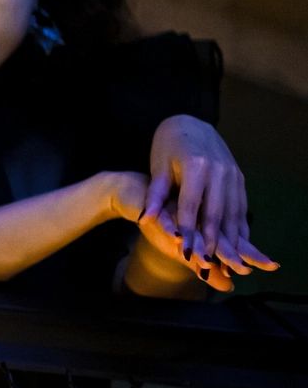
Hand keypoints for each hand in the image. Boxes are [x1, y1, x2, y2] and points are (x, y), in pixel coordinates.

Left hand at [145, 116, 277, 277]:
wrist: (191, 125)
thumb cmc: (167, 147)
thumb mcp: (158, 168)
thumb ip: (155, 194)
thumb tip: (146, 220)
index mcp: (196, 166)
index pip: (192, 205)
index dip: (188, 231)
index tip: (185, 252)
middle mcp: (219, 170)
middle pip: (216, 212)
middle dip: (211, 240)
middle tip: (207, 263)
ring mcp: (233, 173)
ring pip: (232, 211)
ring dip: (229, 237)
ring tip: (223, 260)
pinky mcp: (239, 177)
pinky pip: (241, 205)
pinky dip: (238, 225)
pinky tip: (235, 243)